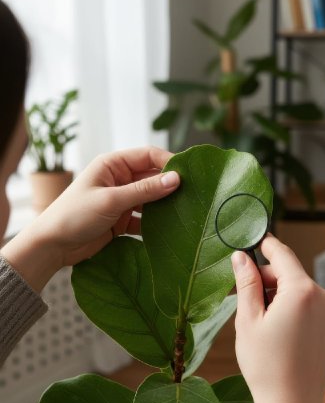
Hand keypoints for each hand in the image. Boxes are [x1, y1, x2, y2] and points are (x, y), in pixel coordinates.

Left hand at [2, 147, 179, 291]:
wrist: (52, 247)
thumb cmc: (74, 216)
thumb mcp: (111, 200)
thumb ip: (145, 190)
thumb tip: (176, 179)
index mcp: (113, 165)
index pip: (148, 156)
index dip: (169, 162)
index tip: (189, 173)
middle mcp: (119, 179)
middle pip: (152, 177)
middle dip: (170, 185)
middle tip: (193, 194)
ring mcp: (122, 200)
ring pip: (152, 199)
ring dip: (165, 205)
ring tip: (184, 212)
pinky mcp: (123, 219)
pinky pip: (145, 218)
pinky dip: (156, 223)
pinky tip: (168, 229)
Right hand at [232, 235, 324, 402]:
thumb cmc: (266, 365)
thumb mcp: (248, 319)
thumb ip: (247, 282)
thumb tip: (240, 256)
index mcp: (302, 291)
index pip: (283, 254)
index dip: (266, 246)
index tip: (254, 242)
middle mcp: (324, 297)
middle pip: (291, 273)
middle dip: (266, 278)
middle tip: (241, 291)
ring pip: (300, 290)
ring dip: (279, 294)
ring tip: (258, 315)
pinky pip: (311, 306)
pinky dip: (293, 308)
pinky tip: (277, 328)